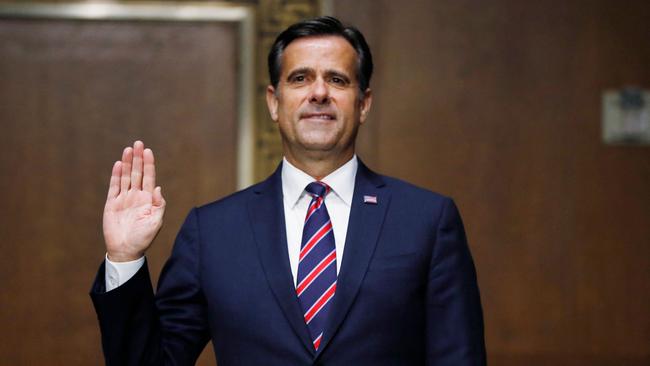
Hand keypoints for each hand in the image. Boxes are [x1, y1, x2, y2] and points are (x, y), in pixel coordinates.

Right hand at [103, 141, 165, 261]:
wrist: (126, 250)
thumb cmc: (143, 238)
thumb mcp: (156, 222)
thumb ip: (159, 205)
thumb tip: (158, 188)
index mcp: (148, 199)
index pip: (149, 177)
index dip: (149, 164)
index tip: (148, 151)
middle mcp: (136, 196)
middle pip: (137, 173)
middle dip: (138, 158)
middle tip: (138, 143)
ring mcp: (124, 199)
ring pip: (126, 177)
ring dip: (127, 163)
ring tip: (128, 149)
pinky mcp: (112, 204)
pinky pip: (114, 187)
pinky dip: (116, 175)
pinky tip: (118, 164)